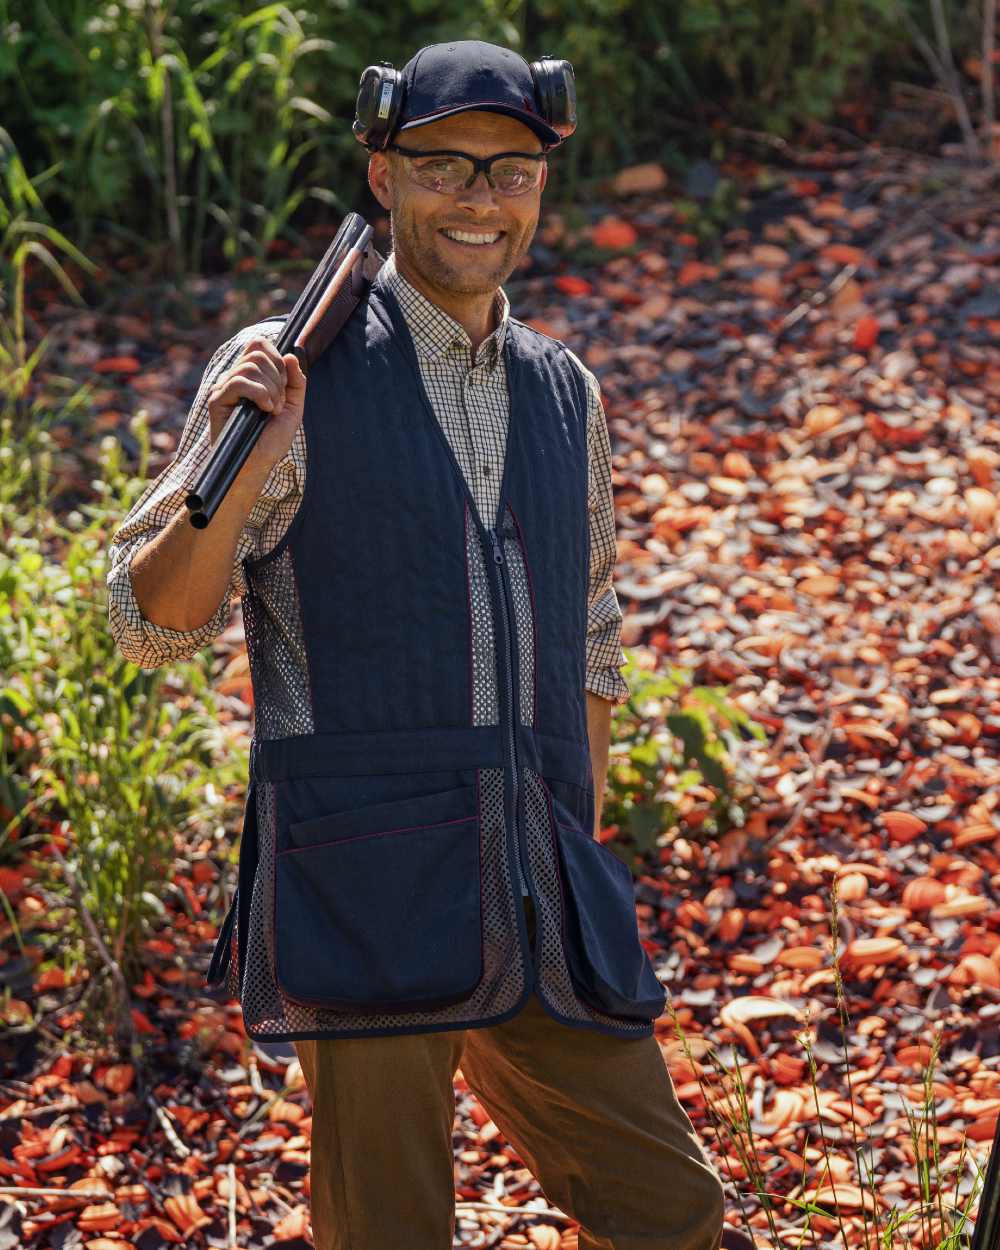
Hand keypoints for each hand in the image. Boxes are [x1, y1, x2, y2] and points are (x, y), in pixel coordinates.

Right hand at [207, 335, 306, 479]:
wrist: (257, 465)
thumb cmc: (271, 440)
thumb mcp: (293, 408)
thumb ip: (296, 382)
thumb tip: (292, 355)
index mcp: (250, 377)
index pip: (259, 345)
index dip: (277, 360)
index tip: (284, 386)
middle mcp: (234, 378)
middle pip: (257, 352)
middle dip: (277, 378)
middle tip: (278, 403)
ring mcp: (224, 387)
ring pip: (250, 366)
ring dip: (271, 389)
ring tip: (271, 410)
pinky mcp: (217, 399)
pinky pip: (238, 381)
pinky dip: (259, 394)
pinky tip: (264, 410)